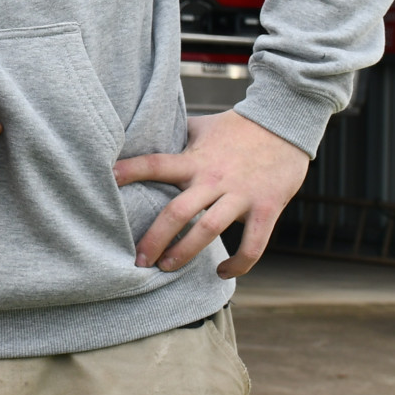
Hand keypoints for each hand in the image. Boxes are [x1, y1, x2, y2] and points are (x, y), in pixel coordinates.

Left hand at [114, 110, 308, 276]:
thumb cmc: (239, 127)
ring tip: (167, 268)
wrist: (286, 123)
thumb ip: (178, 136)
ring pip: (208, 230)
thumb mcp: (203, 126)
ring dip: (185, 253)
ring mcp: (241, 195)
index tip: (108, 180)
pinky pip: (253, 245)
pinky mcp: (267, 208)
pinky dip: (238, 264)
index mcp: (196, 159)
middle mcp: (215, 178)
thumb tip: (147, 132)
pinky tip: (222, 271)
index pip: (157, 164)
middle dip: (154, 239)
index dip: (131, 171)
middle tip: (138, 260)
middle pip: (177, 211)